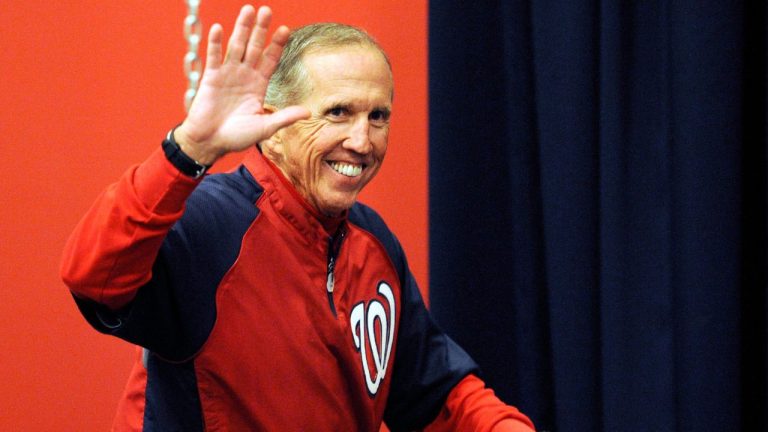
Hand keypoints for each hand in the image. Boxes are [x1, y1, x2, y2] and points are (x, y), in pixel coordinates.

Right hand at [174, 5, 309, 164]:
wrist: (211, 142)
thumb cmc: (237, 137)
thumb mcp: (265, 127)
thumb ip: (285, 117)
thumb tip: (309, 112)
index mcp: (258, 85)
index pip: (270, 60)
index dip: (277, 45)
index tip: (285, 29)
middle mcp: (244, 75)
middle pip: (254, 47)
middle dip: (261, 29)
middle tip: (267, 10)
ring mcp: (227, 74)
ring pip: (236, 46)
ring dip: (241, 28)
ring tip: (248, 10)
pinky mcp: (211, 78)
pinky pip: (214, 57)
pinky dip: (215, 43)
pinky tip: (218, 28)